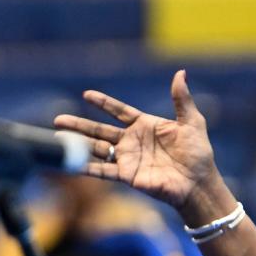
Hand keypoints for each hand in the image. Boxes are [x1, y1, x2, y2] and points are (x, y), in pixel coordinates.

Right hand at [54, 70, 218, 208]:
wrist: (198, 182)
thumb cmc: (198, 153)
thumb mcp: (192, 121)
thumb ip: (182, 99)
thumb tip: (181, 73)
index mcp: (145, 126)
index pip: (119, 111)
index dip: (104, 103)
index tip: (87, 94)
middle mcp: (132, 142)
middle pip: (100, 130)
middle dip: (79, 124)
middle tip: (58, 119)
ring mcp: (128, 159)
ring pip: (96, 149)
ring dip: (77, 144)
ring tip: (56, 137)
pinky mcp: (127, 175)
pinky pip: (102, 170)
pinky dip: (85, 167)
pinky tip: (69, 163)